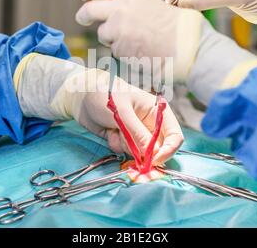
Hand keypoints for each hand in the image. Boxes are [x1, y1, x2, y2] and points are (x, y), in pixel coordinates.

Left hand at [15, 54, 183, 164]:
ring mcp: (138, 132)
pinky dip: (117, 145)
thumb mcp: (122, 113)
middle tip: (126, 140)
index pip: (175, 135)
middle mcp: (151, 123)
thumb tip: (153, 154)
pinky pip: (127, 152)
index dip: (169, 150)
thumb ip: (138, 133)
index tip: (155, 161)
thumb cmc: (104, 95)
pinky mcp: (125, 139)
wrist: (81, 96)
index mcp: (157, 111)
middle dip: (143, 150)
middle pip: (159, 148)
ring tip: (115, 130)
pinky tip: (109, 132)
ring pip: (141, 153)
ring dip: (127, 146)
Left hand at [76, 0, 202, 81]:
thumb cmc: (177, 25)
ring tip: (134, 40)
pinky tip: (140, 51)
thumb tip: (115, 7)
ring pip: (103, 34)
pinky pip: (114, 51)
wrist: (186, 45)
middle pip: (89, 10)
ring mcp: (118, 29)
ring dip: (112, 38)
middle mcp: (120, 8)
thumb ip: (131, 3)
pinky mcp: (119, 49)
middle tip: (83, 18)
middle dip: (83, 15)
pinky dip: (123, 52)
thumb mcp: (152, 3)